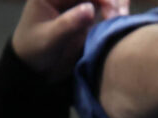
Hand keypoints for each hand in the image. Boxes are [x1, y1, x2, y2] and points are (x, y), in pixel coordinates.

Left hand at [12, 0, 129, 81]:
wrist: (36, 69)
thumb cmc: (35, 51)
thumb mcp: (49, 39)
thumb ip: (68, 23)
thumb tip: (90, 8)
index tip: (111, 10)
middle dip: (111, 0)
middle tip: (117, 17)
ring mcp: (77, 6)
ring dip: (117, 3)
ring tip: (122, 18)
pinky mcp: (87, 18)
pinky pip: (106, 8)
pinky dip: (117, 10)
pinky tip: (122, 20)